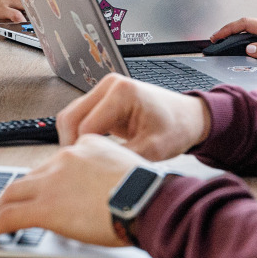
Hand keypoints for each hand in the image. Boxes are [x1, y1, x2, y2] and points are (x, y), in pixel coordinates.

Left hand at [0, 135, 144, 246]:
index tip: (34, 191)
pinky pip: (7, 217)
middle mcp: (65, 158)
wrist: (149, 200)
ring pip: (11, 194)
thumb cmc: (150, 194)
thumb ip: (110, 179)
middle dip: (11, 195)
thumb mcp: (130, 174)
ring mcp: (52, 181)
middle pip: (29, 178)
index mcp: (87, 146)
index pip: (55, 165)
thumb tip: (107, 198)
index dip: (41, 181)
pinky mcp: (45, 206)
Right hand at [55, 73, 209, 160]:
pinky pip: (78, 119)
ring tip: (89, 161)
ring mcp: (103, 91)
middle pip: (70, 118)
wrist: (186, 117)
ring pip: (69, 118)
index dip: (85, 152)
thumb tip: (97, 172)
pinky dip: (79, 136)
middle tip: (82, 168)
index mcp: (121, 92)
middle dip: (73, 146)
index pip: (85, 126)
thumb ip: (122, 158)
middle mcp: (108, 85)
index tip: (91, 171)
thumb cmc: (176, 128)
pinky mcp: (101, 100)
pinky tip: (93, 152)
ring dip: (74, 140)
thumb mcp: (153, 149)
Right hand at [209, 17, 256, 75]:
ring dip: (238, 35)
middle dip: (228, 31)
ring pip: (252, 29)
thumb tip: (248, 48)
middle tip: (216, 42)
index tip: (216, 37)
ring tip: (226, 44)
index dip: (228, 29)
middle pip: (246, 24)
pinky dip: (248, 38)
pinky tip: (245, 46)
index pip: (245, 23)